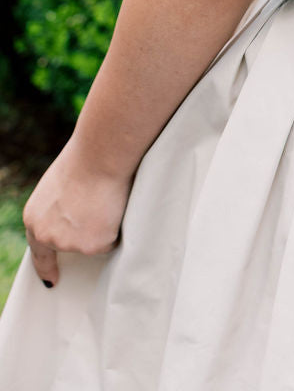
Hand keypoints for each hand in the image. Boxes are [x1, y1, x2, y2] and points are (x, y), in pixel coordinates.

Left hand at [22, 141, 133, 286]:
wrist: (101, 156)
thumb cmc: (85, 159)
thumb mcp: (60, 186)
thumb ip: (60, 208)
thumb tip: (75, 218)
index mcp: (34, 220)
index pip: (39, 252)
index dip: (46, 266)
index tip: (52, 280)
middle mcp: (48, 236)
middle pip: (73, 245)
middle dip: (86, 232)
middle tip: (96, 209)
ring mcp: (70, 244)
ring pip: (94, 243)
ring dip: (102, 226)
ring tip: (104, 197)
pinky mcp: (93, 246)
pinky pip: (111, 241)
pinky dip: (116, 226)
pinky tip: (113, 206)